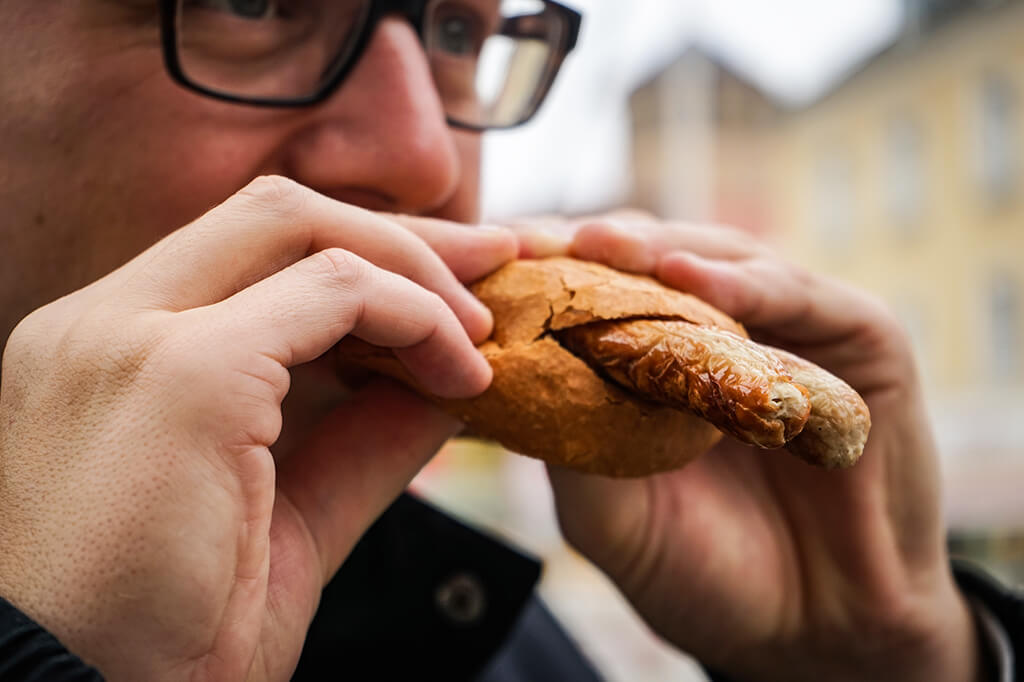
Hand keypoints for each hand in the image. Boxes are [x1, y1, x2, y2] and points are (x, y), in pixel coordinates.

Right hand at [0, 176, 516, 681]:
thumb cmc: (170, 638)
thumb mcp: (288, 521)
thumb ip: (361, 439)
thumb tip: (443, 384)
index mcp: (110, 351)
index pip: (250, 252)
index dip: (362, 254)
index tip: (451, 288)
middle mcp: (102, 324)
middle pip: (276, 215)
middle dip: (401, 236)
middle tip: (492, 267)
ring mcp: (132, 337)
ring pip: (301, 227)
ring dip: (413, 271)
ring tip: (481, 335)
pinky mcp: (183, 372)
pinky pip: (333, 290)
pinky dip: (412, 316)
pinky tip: (458, 372)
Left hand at [527, 216, 981, 681]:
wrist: (816, 633)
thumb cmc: (704, 574)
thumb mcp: (611, 517)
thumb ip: (570, 443)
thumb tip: (509, 368)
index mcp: (662, 362)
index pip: (600, 291)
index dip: (548, 272)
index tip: (491, 259)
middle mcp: (724, 333)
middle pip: (654, 260)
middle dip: (593, 248)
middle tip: (536, 242)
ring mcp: (792, 331)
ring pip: (721, 260)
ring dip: (659, 250)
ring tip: (603, 248)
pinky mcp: (861, 342)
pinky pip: (803, 297)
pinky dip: (747, 283)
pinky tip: (691, 278)